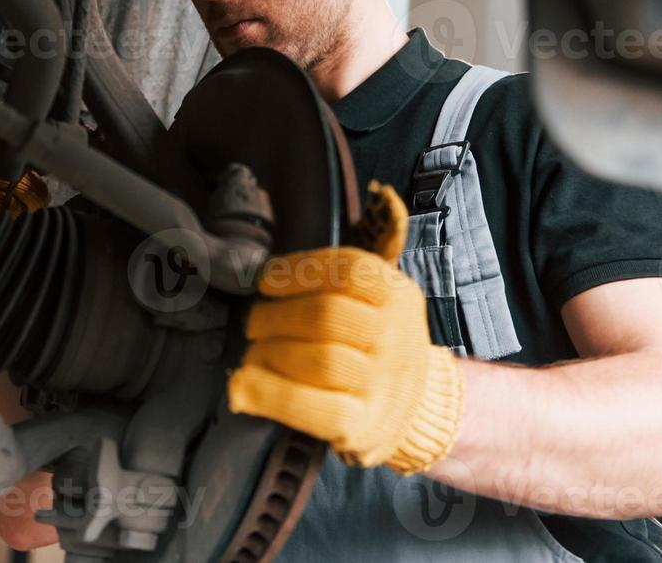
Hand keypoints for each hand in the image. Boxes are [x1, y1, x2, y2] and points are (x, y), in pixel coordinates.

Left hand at [227, 181, 464, 472]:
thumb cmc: (376, 345)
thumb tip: (320, 233)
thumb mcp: (377, 299)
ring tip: (252, 354)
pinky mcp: (366, 427)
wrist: (417, 410)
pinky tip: (243, 388)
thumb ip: (346, 271)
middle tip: (253, 322)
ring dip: (271, 353)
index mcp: (398, 296)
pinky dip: (271, 396)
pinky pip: (315, 408)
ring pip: (321, 360)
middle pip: (328, 315)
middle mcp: (398, 338)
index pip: (352, 270)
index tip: (266, 279)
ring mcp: (384, 385)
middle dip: (277, 316)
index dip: (301, 269)